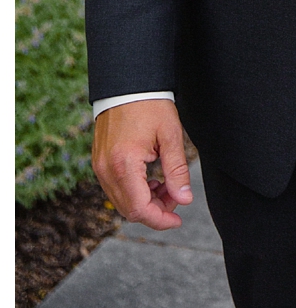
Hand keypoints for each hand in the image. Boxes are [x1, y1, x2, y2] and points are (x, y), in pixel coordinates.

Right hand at [92, 99, 192, 229]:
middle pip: (128, 209)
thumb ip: (177, 171)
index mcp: (124, 164)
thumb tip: (184, 200)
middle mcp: (106, 170)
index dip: (160, 219)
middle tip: (177, 199)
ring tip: (168, 186)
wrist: (128, 86)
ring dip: (145, 201)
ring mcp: (99, 167)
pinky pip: (116, 188)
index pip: (139, 208)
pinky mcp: (99, 163)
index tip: (178, 221)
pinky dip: (135, 191)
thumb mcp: (171, 137)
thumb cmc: (152, 106)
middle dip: (155, 210)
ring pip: (121, 201)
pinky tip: (153, 180)